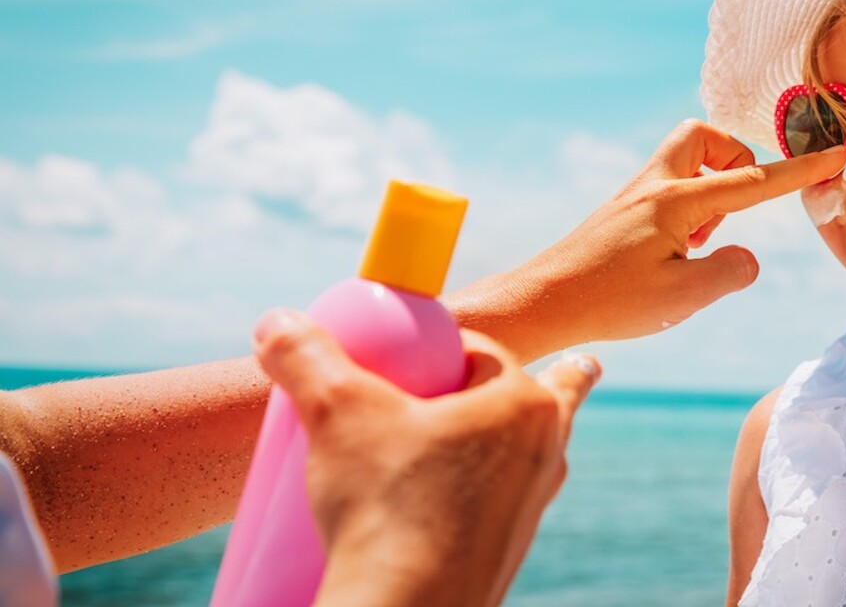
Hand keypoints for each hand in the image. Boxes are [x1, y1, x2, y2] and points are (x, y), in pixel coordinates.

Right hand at [252, 309, 600, 606]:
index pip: (482, 350)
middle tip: (523, 370)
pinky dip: (491, 488)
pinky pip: (504, 501)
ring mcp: (531, 505)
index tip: (406, 355)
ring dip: (511, 436)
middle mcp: (544, 453)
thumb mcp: (335, 413)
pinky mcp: (509, 549)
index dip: (441, 344)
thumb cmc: (385, 507)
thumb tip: (275, 322)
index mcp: (524, 406)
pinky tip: (467, 496)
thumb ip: (305, 357)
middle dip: (528, 380)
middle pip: (527, 397)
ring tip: (506, 428)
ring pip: (524, 451)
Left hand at [444, 120, 845, 362]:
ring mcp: (635, 195)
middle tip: (732, 208)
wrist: (543, 301)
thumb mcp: (684, 297)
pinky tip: (673, 253)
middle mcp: (654, 186)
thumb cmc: (610, 301)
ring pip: (686, 160)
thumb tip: (747, 256)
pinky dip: (687, 208)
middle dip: (734, 159)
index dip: (799, 170)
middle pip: (704, 136)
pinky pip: (668, 187)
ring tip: (698, 244)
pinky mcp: (623, 211)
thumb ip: (730, 272)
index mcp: (677, 201)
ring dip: (710, 189)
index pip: (753, 180)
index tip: (835, 153)